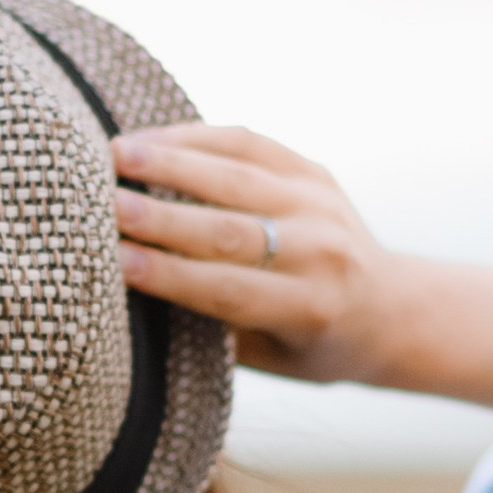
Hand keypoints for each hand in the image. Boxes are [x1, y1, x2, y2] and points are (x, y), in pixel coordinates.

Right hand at [111, 124, 405, 386]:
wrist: (387, 310)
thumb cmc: (309, 346)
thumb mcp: (267, 355)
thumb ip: (213, 325)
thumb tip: (136, 289)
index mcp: (309, 308)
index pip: (227, 288)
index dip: (169, 274)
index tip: (116, 261)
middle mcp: (321, 252)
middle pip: (228, 229)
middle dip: (161, 216)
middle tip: (105, 204)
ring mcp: (320, 204)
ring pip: (236, 176)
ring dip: (170, 163)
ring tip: (116, 155)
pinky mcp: (314, 171)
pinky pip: (250, 144)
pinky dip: (197, 138)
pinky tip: (152, 137)